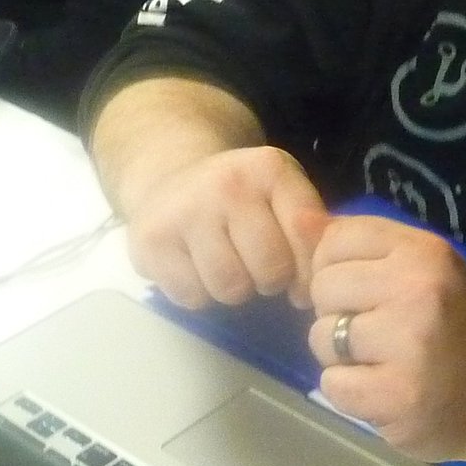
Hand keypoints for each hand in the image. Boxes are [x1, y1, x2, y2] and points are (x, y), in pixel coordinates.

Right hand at [124, 146, 328, 308]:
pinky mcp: (151, 240)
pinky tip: (193, 266)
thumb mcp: (281, 195)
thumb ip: (309, 230)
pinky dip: (197, 292)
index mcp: (268, 168)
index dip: (308, 270)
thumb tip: (314, 282)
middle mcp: (227, 183)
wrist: (168, 176)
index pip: (306, 237)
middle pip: (271, 270)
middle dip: (268, 280)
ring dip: (232, 289)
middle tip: (254, 265)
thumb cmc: (239, 197)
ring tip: (224, 264)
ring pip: (230, 288)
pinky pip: (192, 297)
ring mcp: (185, 210)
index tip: (297, 275)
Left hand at [305, 216, 465, 461]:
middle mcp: (419, 290)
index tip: (364, 291)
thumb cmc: (453, 324)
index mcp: (424, 252)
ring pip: (321, 336)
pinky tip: (381, 390)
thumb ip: (359, 244)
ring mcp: (410, 344)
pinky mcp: (399, 395)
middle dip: (336, 312)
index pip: (336, 239)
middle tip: (376, 331)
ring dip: (339, 356)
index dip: (335, 267)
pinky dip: (348, 392)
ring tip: (380, 362)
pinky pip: (333, 384)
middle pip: (323, 287)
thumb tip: (298, 221)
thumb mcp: (418, 268)